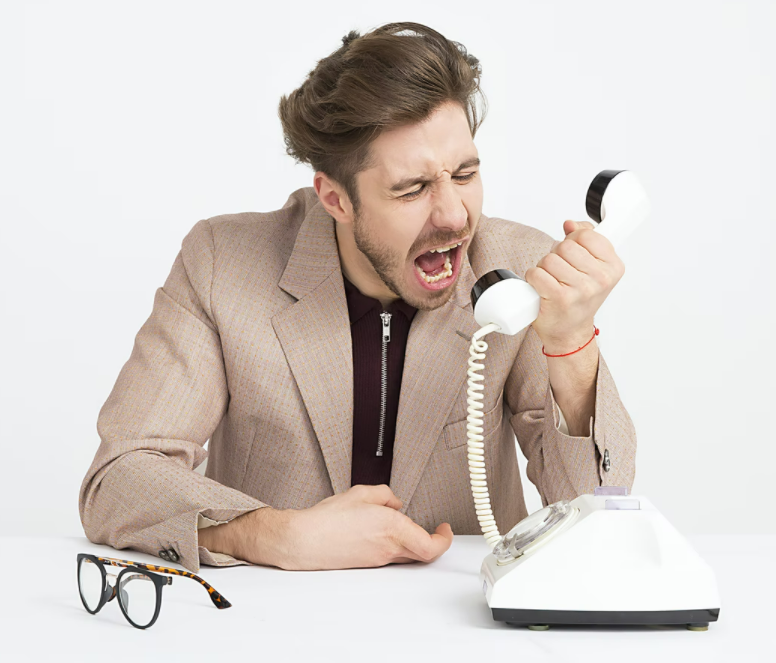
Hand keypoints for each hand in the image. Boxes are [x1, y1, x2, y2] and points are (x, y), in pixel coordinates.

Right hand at [281, 484, 453, 570]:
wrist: (305, 541)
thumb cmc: (328, 519)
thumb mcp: (361, 493)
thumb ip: (385, 495)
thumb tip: (395, 503)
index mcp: (393, 528)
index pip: (431, 545)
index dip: (444, 539)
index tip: (445, 528)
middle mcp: (389, 548)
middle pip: (424, 554)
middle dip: (433, 541)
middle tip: (436, 530)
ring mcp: (379, 559)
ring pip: (408, 555)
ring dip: (414, 542)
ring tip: (405, 525)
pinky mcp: (368, 563)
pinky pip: (392, 555)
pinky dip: (396, 544)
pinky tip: (383, 531)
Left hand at [524, 220, 624, 350]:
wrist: (570, 331)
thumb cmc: (579, 299)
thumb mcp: (592, 267)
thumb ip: (585, 239)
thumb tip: (570, 224)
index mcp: (613, 267)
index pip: (586, 234)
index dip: (573, 241)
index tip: (575, 254)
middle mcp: (600, 279)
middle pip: (565, 246)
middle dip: (557, 256)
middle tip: (561, 272)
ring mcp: (581, 289)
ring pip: (549, 259)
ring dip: (544, 268)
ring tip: (553, 282)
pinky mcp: (560, 298)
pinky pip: (536, 273)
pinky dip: (533, 279)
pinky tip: (542, 288)